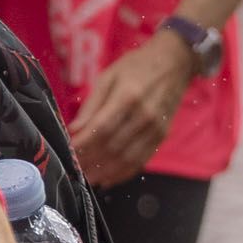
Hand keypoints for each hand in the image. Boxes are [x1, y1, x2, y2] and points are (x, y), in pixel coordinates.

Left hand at [67, 28, 193, 187]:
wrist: (174, 63)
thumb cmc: (136, 66)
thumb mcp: (108, 76)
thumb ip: (91, 105)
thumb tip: (74, 130)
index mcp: (128, 97)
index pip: (101, 129)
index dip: (83, 144)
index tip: (68, 152)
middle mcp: (144, 116)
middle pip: (113, 147)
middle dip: (91, 162)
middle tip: (74, 170)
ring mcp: (155, 129)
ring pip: (127, 158)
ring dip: (105, 173)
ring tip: (87, 179)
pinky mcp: (162, 136)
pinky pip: (141, 161)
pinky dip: (123, 174)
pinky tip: (108, 179)